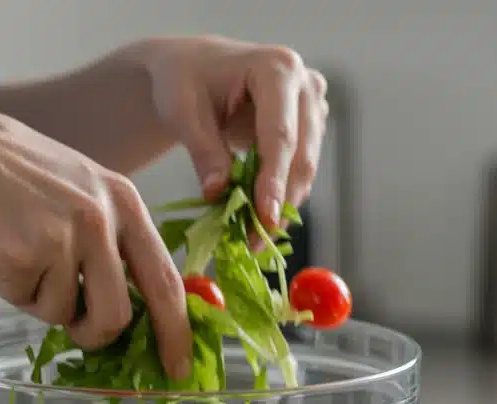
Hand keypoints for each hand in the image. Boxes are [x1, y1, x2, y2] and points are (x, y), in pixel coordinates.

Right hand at [0, 92, 191, 378]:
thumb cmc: (13, 173)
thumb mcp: (83, 190)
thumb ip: (114, 241)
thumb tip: (133, 313)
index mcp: (124, 202)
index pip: (164, 281)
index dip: (175, 332)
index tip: (177, 368)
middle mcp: (100, 218)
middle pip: (116, 316)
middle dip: (94, 334)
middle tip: (75, 326)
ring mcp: (61, 235)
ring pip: (64, 315)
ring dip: (41, 302)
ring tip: (22, 255)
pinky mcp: (20, 253)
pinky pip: (24, 303)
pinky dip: (9, 288)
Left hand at [143, 36, 328, 231]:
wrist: (194, 68)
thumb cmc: (184, 80)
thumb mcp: (183, 111)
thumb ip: (204, 150)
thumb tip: (217, 194)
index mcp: (277, 68)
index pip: (280, 134)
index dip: (274, 179)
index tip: (265, 217)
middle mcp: (305, 84)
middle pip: (300, 154)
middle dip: (279, 201)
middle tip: (255, 241)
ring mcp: (313, 105)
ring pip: (305, 166)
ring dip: (282, 204)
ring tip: (253, 238)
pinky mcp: (310, 126)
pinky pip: (299, 167)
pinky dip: (280, 195)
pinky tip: (259, 220)